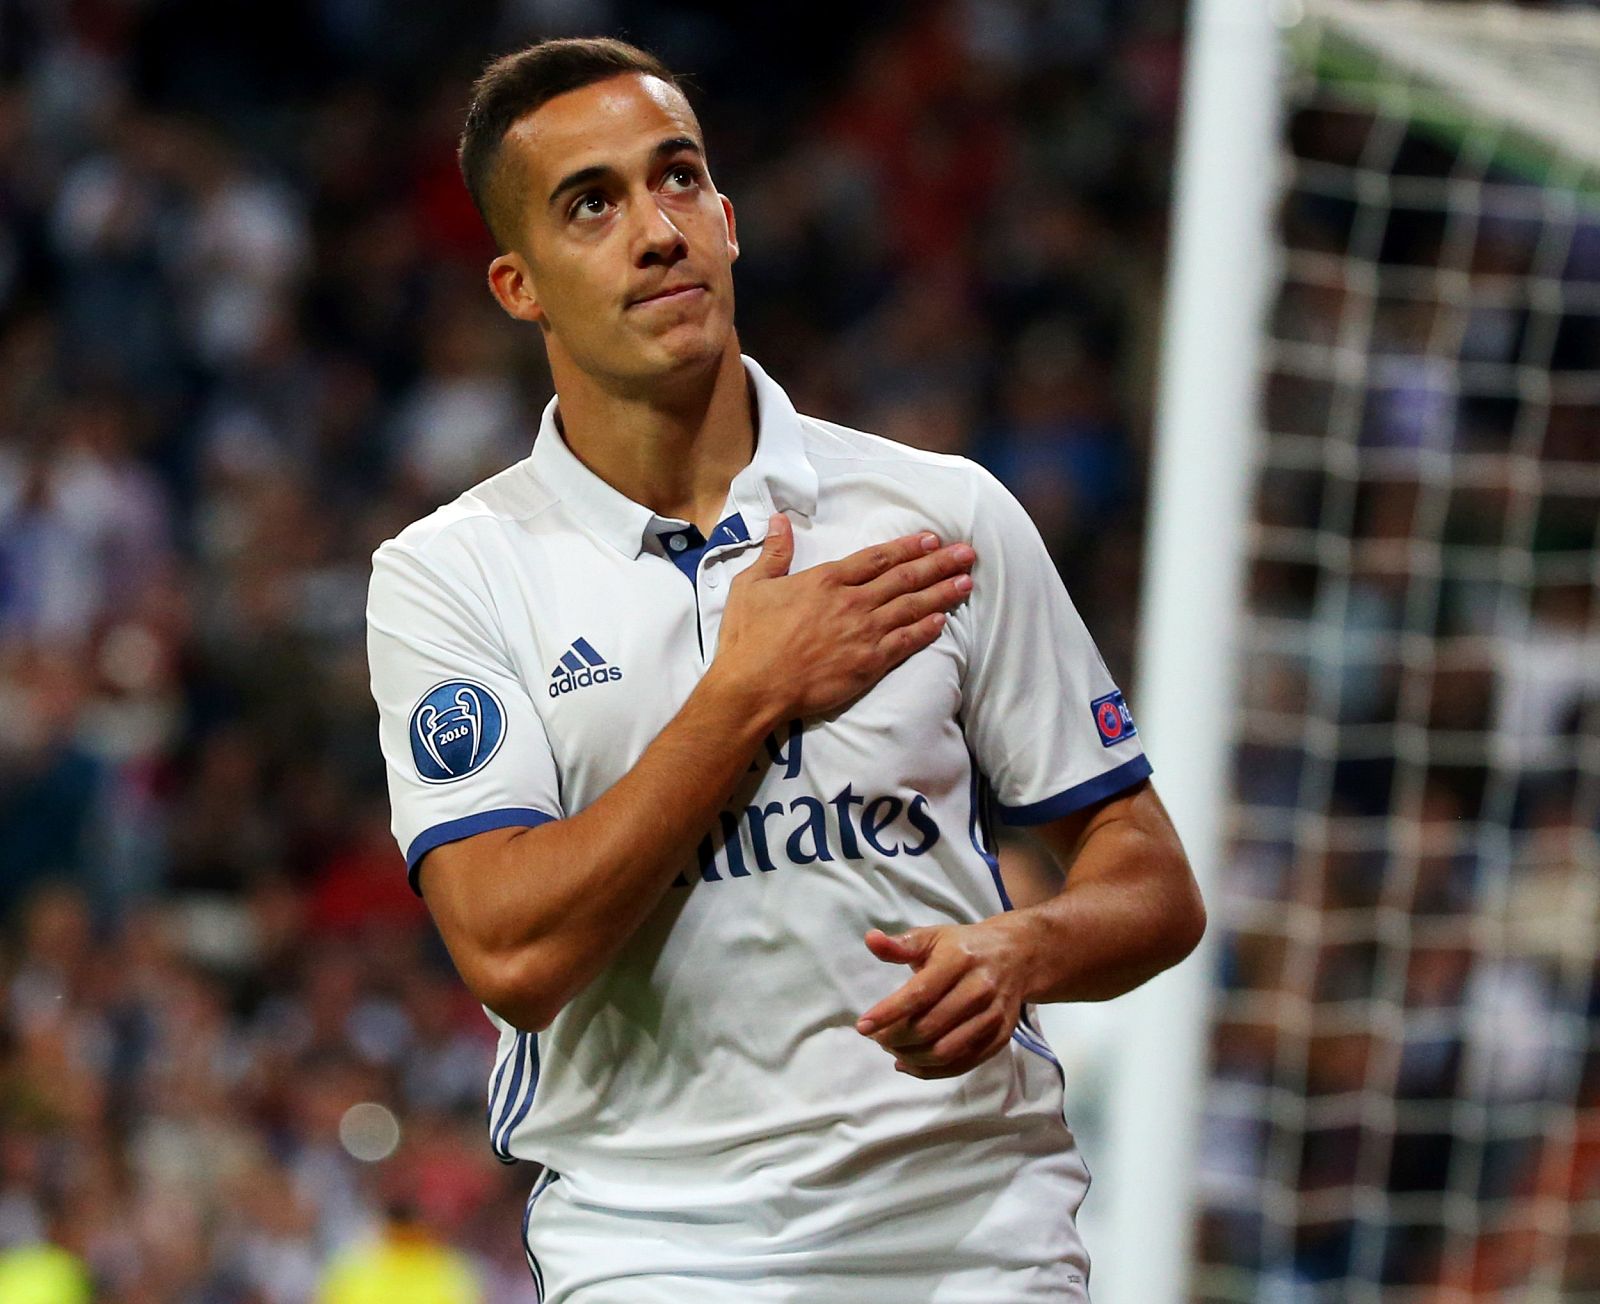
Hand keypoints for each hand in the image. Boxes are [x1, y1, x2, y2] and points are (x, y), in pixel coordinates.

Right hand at [712, 514, 973, 722]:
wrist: (753, 687)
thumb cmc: (748, 638)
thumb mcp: (752, 585)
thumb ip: (773, 552)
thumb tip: (780, 520)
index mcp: (826, 580)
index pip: (877, 558)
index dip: (907, 547)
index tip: (931, 538)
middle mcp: (852, 602)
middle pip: (904, 578)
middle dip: (939, 564)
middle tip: (967, 553)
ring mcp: (863, 633)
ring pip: (912, 607)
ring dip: (942, 593)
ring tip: (967, 582)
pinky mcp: (868, 664)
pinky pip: (905, 643)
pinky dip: (926, 630)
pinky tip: (943, 621)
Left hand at [855, 921, 1029, 1078]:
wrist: (1017, 956)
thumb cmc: (964, 947)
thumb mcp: (933, 937)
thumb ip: (901, 944)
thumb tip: (870, 940)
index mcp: (959, 960)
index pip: (919, 993)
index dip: (888, 1013)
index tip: (863, 1026)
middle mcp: (979, 989)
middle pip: (931, 1026)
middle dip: (896, 1038)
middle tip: (877, 1038)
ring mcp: (993, 1016)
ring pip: (946, 1051)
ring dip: (911, 1057)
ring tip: (891, 1049)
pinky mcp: (1000, 1037)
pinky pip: (962, 1064)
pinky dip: (931, 1070)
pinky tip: (909, 1063)